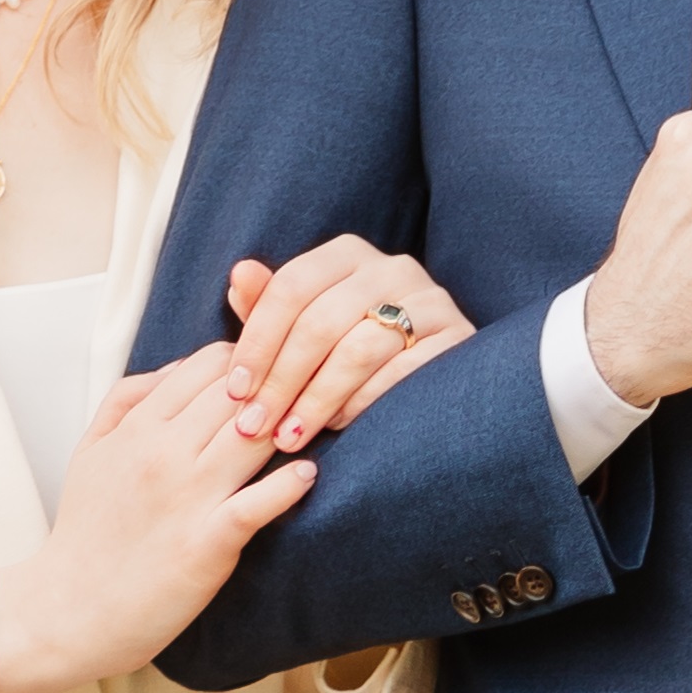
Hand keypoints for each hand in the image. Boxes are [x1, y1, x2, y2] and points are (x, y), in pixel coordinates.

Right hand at [0, 344, 312, 692]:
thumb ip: (127, 399)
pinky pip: (260, 501)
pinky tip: (304, 475)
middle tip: (301, 404)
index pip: (209, 364)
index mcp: (138, 427)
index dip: (249, 364)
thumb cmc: (87, 535)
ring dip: (290, 428)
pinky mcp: (208, 542)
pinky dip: (289, 484)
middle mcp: (163, 453)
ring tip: (306, 435)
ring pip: (257, 434)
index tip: (265, 382)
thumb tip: (179, 366)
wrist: (69, 610)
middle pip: (241, 392)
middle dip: (277, 389)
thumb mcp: (90, 450)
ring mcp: (188, 496)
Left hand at [222, 239, 474, 447]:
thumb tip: (239, 274)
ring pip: (358, 350)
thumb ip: (267, 305)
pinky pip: (400, 374)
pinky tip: (338, 427)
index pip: (291, 287)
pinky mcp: (456, 337)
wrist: (428, 382)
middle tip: (254, 427)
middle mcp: (391, 267)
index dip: (257, 342)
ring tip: (289, 437)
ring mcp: (430, 299)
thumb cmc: (345, 352)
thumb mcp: (301, 329)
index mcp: (347, 255)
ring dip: (316, 400)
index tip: (235, 391)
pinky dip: (362, 404)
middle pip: (320, 322)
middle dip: (280, 381)